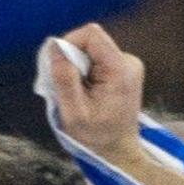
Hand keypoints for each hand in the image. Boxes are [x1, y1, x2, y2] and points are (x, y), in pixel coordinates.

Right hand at [40, 21, 149, 163]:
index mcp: (120, 69)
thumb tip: (55, 46)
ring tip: (79, 94)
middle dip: (72, 60)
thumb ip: (64, 78)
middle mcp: (128, 62)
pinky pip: (94, 59)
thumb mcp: (73, 113)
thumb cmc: (97, 137)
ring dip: (77, 68)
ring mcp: (127, 64)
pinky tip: (86, 93)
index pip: (91, 34)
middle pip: (89, 41)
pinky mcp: (122, 68)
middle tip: (71, 89)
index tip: (61, 69)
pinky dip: (83, 73)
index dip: (69, 44)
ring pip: (89, 50)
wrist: (119, 150)